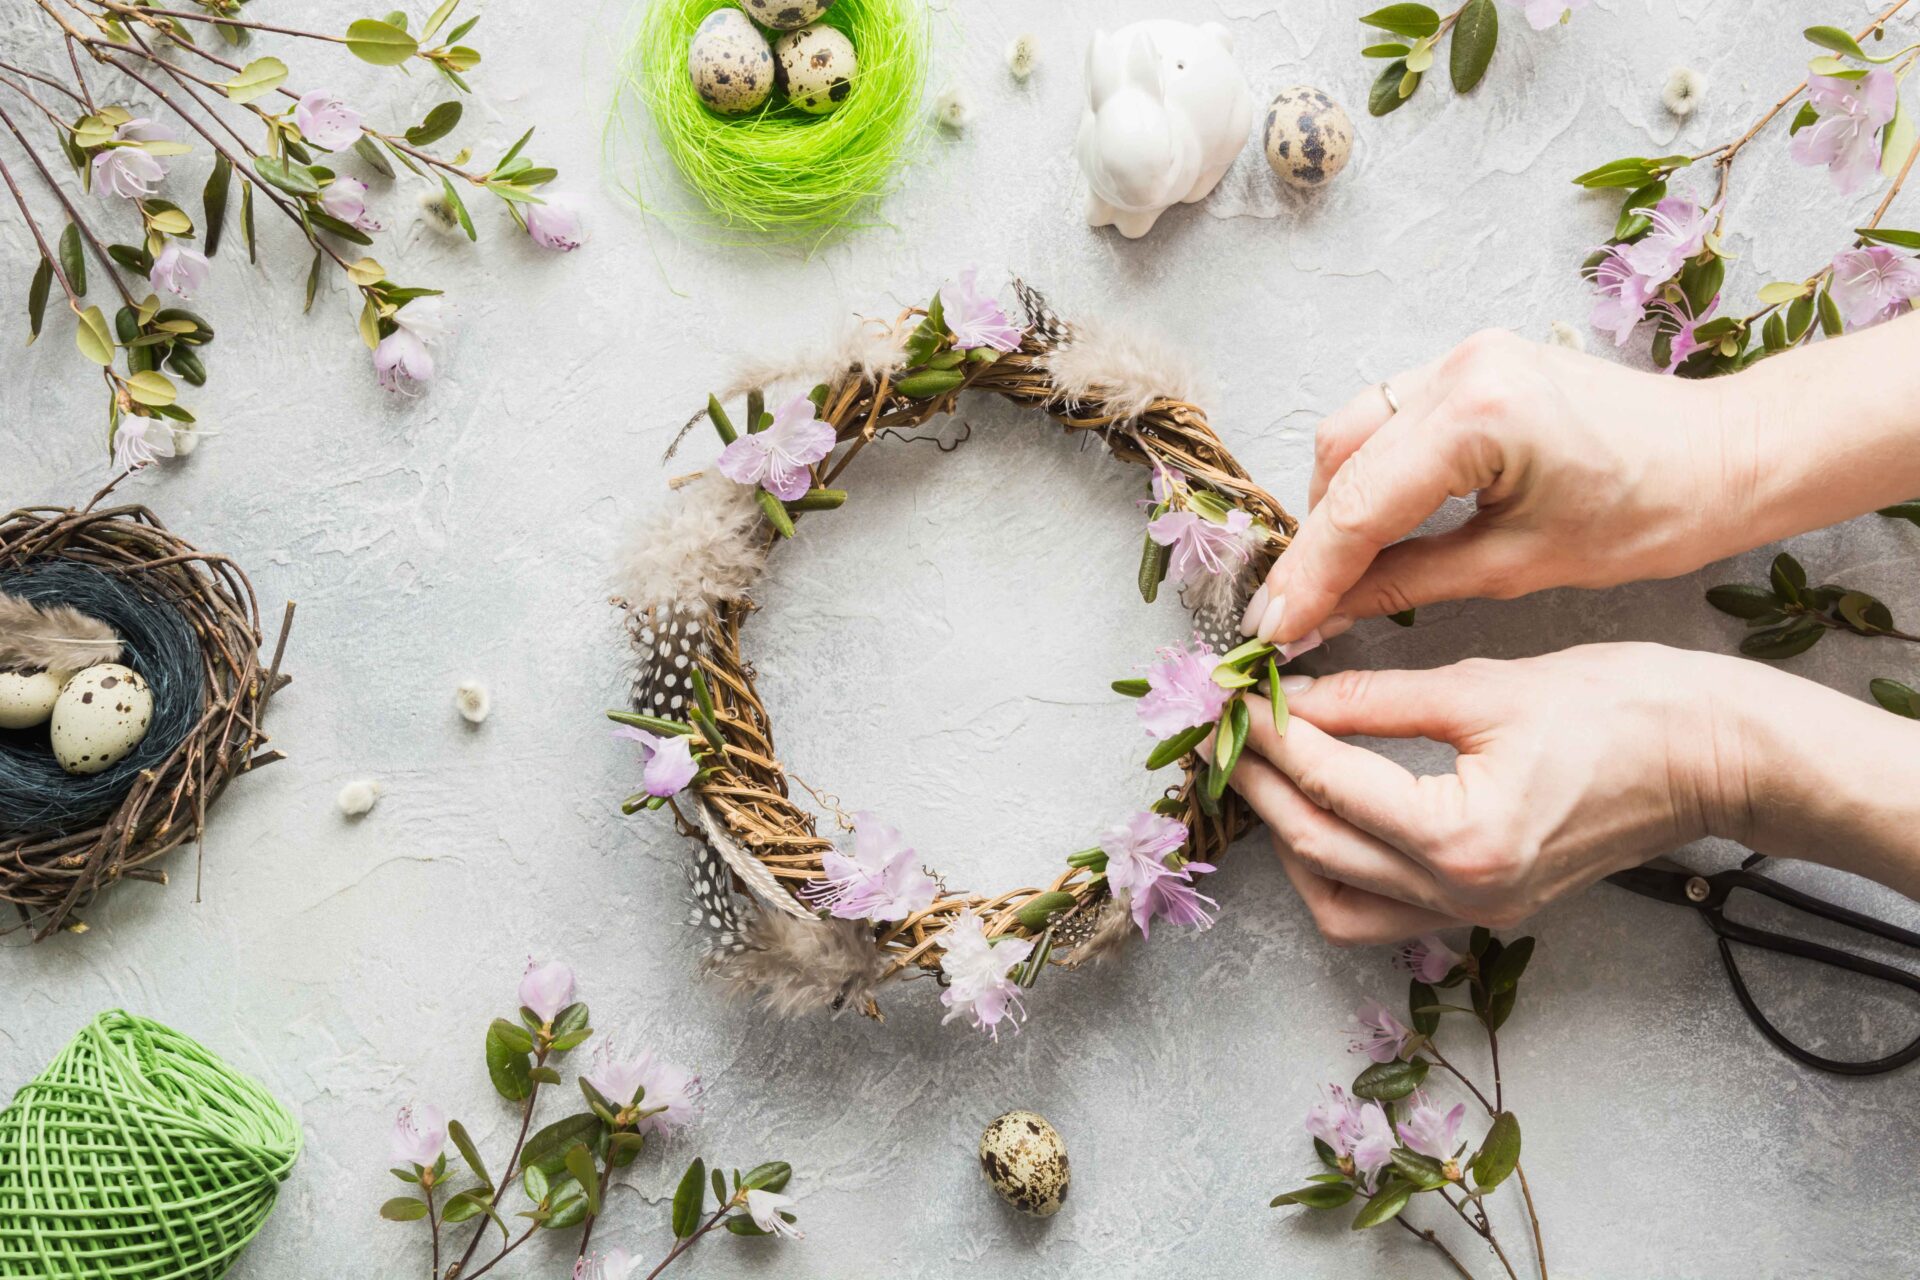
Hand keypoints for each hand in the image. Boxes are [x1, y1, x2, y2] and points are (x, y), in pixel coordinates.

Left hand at [1225, 643, 1743, 944]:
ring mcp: (1475, 914)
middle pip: (1317, 846)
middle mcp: (1463, 894)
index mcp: (1464, 837)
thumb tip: (1291, 696)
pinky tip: (1325, 813)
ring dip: (1290, 839)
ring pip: (1338, 901)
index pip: (1327, 782)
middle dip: (1259, 783)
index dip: (1266, 732)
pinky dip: (1337, 869)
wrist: (1714, 758)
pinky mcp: (1486, 910)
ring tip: (1267, 772)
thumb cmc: (1621, 708)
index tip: (1230, 691)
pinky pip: (1381, 912)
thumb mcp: (1485, 686)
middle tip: (1228, 728)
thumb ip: (1375, 698)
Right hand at [1242, 328, 1735, 647]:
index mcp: (1479, 412)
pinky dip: (1368, 474)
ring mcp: (1461, 353)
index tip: (1269, 631)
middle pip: (1339, 458)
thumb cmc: (1650, 515)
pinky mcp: (1469, 362)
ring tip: (1332, 575)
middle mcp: (1459, 365)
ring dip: (1335, 504)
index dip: (1307, 576)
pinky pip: (1387, 418)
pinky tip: (1371, 527)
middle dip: (1313, 541)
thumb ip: (1406, 585)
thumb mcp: (1518, 567)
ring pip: (1353, 432)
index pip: (1358, 504)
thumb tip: (1323, 615)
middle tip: (1294, 613)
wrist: (1725, 456)